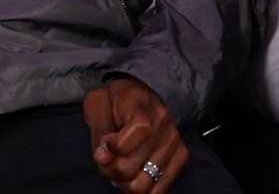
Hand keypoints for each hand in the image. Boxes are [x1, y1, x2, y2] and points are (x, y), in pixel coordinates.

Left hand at [85, 78, 186, 192]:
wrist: (140, 94)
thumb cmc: (115, 100)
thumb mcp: (97, 104)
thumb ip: (98, 131)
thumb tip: (103, 158)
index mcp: (141, 106)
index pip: (132, 137)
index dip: (113, 147)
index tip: (106, 141)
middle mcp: (163, 124)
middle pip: (131, 168)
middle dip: (111, 169)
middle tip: (107, 160)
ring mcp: (174, 142)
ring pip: (143, 185)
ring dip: (125, 182)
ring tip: (121, 167)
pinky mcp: (181, 156)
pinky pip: (159, 190)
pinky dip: (143, 186)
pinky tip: (135, 173)